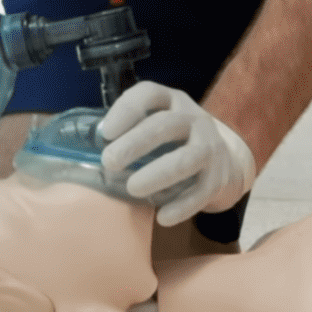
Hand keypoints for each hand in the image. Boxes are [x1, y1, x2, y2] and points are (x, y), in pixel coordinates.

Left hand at [97, 82, 257, 225]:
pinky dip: (181, 206)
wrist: (227, 161)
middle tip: (109, 161)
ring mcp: (210, 147)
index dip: (127, 109)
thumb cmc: (176, 142)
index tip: (105, 132)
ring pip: (186, 158)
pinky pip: (201, 192)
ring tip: (133, 188)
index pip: (150, 94)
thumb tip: (84, 152)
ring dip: (158, 174)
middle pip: (165, 125)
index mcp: (172, 102)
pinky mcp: (219, 177)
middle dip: (135, 143)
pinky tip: (162, 217)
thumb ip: (129, 133)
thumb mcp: (158, 126)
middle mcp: (194, 119)